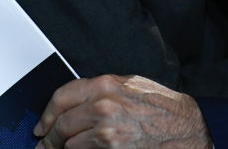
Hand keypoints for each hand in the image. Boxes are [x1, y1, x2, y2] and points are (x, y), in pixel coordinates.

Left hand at [33, 75, 210, 148]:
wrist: (185, 130)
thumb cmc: (164, 108)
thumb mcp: (132, 86)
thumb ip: (105, 90)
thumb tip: (80, 100)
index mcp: (105, 85)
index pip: (61, 97)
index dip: (47, 114)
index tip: (43, 125)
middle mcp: (102, 106)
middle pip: (61, 124)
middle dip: (50, 138)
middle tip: (44, 145)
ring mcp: (105, 131)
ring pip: (69, 144)